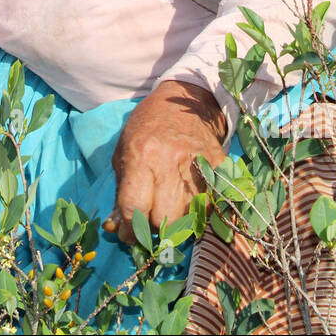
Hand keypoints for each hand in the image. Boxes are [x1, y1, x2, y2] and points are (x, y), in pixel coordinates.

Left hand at [106, 80, 226, 244]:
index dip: (128, 230)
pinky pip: (210, 207)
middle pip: (164, 220)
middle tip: (149, 221)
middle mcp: (171, 162)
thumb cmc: (146, 128)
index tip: (126, 234)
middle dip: (153, 228)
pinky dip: (198, 213)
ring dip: (176, 223)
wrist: (185, 102)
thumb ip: (120, 192)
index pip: (134, 208)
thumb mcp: (123, 153)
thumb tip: (116, 228)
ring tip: (168, 211)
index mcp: (141, 156)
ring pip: (189, 219)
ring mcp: (199, 166)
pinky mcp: (219, 168)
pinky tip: (188, 204)